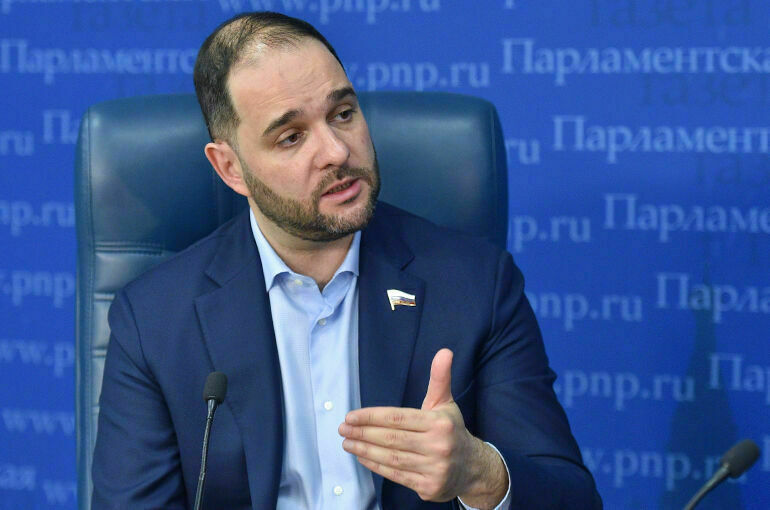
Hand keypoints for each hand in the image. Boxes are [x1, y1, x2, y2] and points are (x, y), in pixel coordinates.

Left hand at [338, 349, 507, 506]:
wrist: (473, 468)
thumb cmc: (451, 430)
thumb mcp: (446, 403)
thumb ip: (440, 378)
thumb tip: (444, 352)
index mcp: (439, 423)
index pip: (398, 418)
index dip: (371, 417)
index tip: (351, 417)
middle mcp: (438, 446)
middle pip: (391, 439)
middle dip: (363, 433)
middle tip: (342, 429)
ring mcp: (434, 469)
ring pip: (391, 458)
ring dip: (365, 451)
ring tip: (347, 443)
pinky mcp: (428, 487)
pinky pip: (396, 475)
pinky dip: (376, 466)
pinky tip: (362, 457)